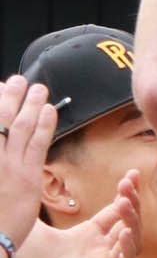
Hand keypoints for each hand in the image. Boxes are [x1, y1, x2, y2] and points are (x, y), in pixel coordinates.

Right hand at [0, 76, 57, 257]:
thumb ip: (1, 158)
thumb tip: (6, 145)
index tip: (0, 87)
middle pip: (0, 118)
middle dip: (9, 95)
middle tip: (17, 79)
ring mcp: (5, 166)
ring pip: (20, 126)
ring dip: (30, 103)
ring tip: (38, 88)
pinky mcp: (25, 178)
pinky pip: (38, 144)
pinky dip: (45, 125)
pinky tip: (50, 110)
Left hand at [0, 172, 139, 257]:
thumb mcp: (33, 225)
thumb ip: (37, 201)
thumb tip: (29, 176)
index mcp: (88, 237)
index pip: (117, 212)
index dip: (126, 194)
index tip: (131, 174)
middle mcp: (100, 252)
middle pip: (129, 224)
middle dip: (132, 204)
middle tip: (128, 184)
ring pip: (132, 244)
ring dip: (133, 223)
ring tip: (125, 204)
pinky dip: (127, 251)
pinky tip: (122, 232)